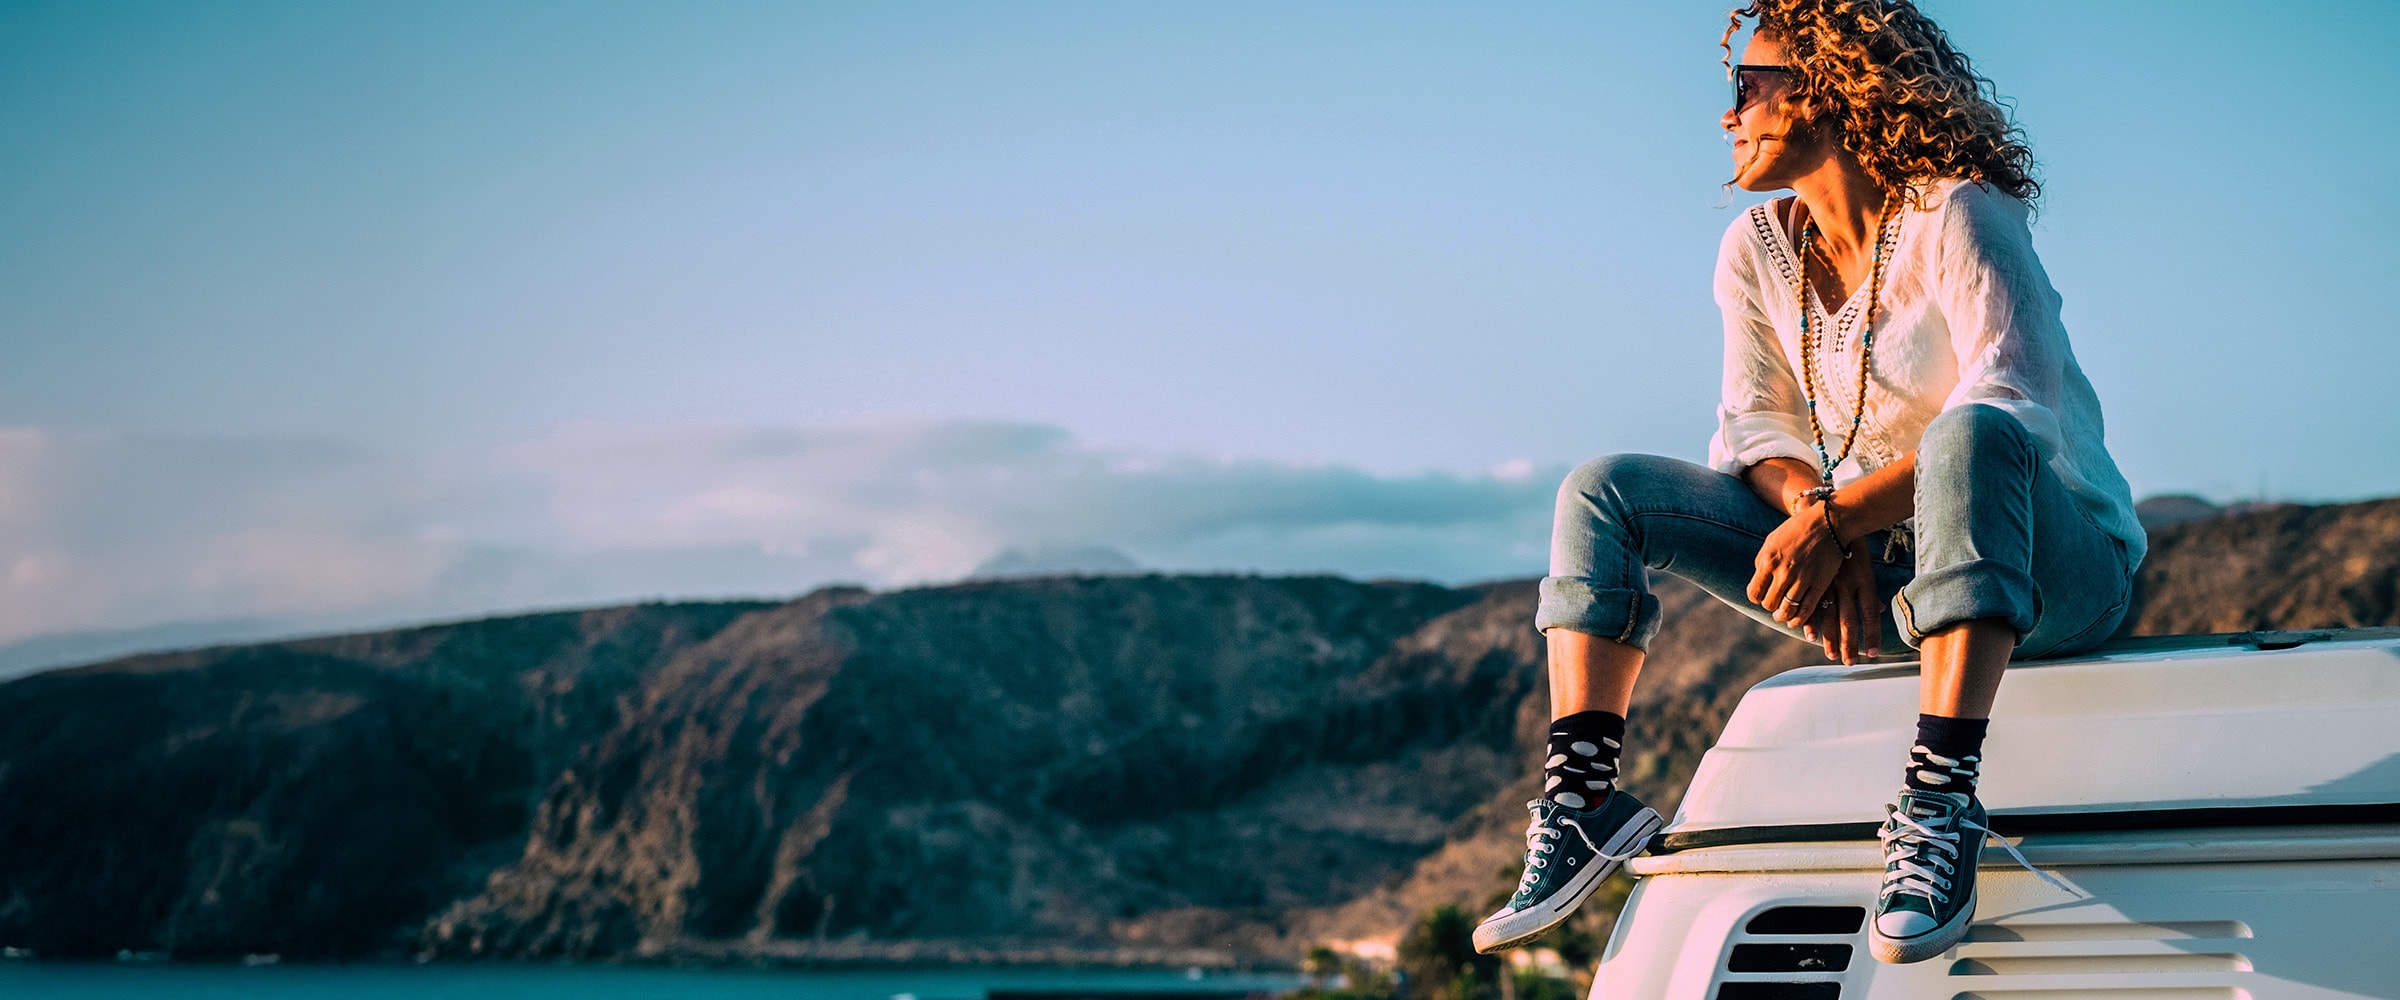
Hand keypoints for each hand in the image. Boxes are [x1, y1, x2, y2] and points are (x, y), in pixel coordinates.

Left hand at [1747, 501, 1846, 631]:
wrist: (1827, 522)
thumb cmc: (1797, 529)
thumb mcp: (1772, 540)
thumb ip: (1763, 561)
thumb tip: (1758, 583)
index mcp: (1768, 560)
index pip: (1754, 593)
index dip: (1756, 598)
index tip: (1761, 596)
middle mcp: (1783, 572)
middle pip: (1769, 604)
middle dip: (1770, 606)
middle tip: (1775, 604)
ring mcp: (1802, 579)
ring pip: (1787, 611)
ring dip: (1783, 616)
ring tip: (1783, 615)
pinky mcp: (1819, 584)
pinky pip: (1806, 610)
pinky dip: (1799, 619)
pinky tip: (1796, 620)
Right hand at [1805, 540, 1881, 663]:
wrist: (1829, 520)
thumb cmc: (1851, 545)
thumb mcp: (1865, 566)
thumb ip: (1870, 590)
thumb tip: (1879, 608)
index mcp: (1863, 581)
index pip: (1870, 614)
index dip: (1872, 635)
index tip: (1873, 654)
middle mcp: (1846, 585)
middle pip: (1848, 620)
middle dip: (1849, 644)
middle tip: (1849, 663)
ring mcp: (1827, 583)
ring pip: (1828, 616)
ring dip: (1829, 638)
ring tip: (1832, 656)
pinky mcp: (1810, 579)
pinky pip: (1809, 604)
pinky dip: (1809, 621)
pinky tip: (1809, 636)